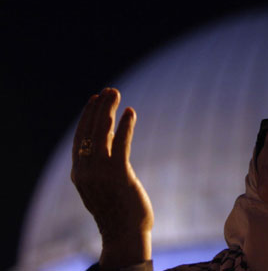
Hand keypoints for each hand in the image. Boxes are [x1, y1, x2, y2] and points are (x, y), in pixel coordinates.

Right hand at [71, 88, 153, 267]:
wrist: (124, 234)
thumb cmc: (119, 207)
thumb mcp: (106, 181)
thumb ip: (106, 158)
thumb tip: (111, 131)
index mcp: (79, 174)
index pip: (80, 138)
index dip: (87, 117)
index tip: (95, 99)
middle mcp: (85, 172)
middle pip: (89, 132)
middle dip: (99, 108)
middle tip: (109, 90)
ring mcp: (100, 174)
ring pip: (102, 134)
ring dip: (109, 111)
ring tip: (116, 94)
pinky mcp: (118, 176)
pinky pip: (121, 145)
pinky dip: (125, 126)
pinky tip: (131, 112)